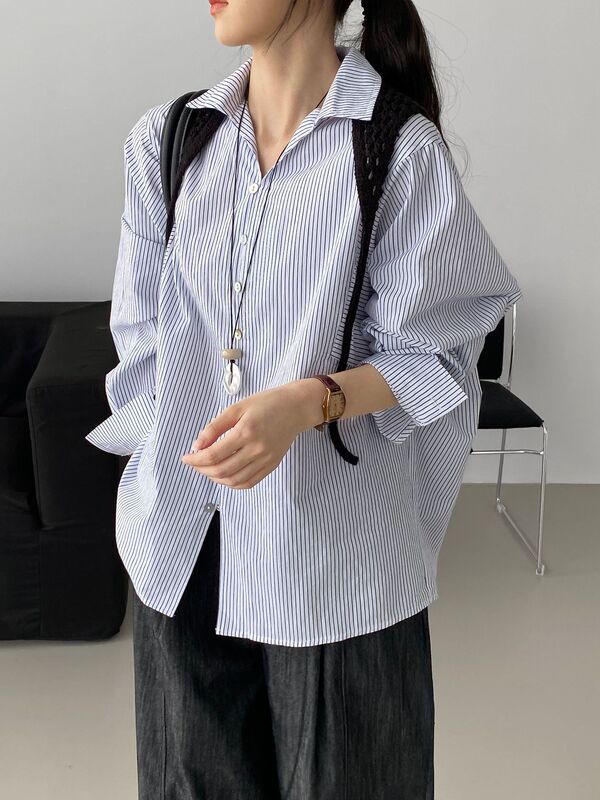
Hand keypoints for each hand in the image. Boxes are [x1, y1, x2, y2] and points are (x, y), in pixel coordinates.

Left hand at [180, 383, 309, 489]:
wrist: (295, 408)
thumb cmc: (266, 403)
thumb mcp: (237, 408)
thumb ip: (215, 427)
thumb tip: (198, 445)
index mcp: (246, 431)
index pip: (214, 455)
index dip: (196, 459)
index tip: (186, 457)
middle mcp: (257, 449)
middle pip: (222, 470)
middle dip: (202, 470)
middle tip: (194, 463)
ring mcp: (266, 459)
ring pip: (234, 480)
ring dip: (215, 479)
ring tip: (207, 470)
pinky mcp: (271, 465)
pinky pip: (249, 482)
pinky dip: (232, 484)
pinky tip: (224, 476)